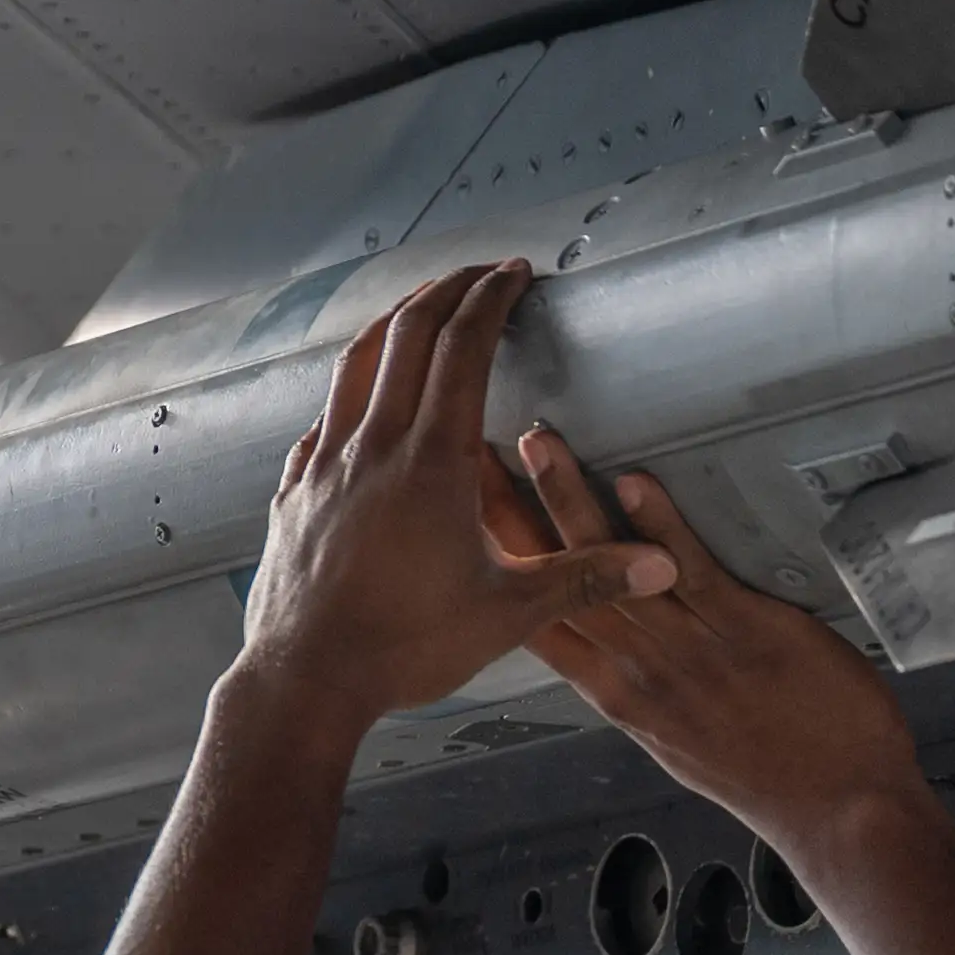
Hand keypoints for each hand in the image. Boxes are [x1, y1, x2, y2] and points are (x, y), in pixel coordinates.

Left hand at [228, 264, 670, 743]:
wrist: (305, 681)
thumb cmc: (404, 649)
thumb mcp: (509, 614)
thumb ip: (586, 579)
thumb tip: (661, 564)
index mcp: (431, 462)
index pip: (463, 349)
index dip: (491, 299)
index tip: (515, 273)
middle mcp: (372, 448)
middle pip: (406, 336)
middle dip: (446, 290)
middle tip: (479, 273)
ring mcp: (324, 466)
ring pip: (354, 366)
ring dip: (391, 324)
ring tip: (418, 308)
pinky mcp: (294, 493)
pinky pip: (319, 420)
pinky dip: (346, 391)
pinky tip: (356, 402)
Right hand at [495, 434, 935, 854]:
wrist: (840, 812)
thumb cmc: (774, 779)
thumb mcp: (684, 745)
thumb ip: (647, 693)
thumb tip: (622, 661)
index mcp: (621, 699)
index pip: (538, 623)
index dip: (495, 567)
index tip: (462, 521)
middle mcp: (640, 672)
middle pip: (556, 582)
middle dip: (508, 516)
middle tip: (473, 458)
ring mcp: (689, 650)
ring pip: (610, 566)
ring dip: (570, 500)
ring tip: (538, 445)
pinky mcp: (746, 631)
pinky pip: (691, 571)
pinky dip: (660, 527)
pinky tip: (632, 485)